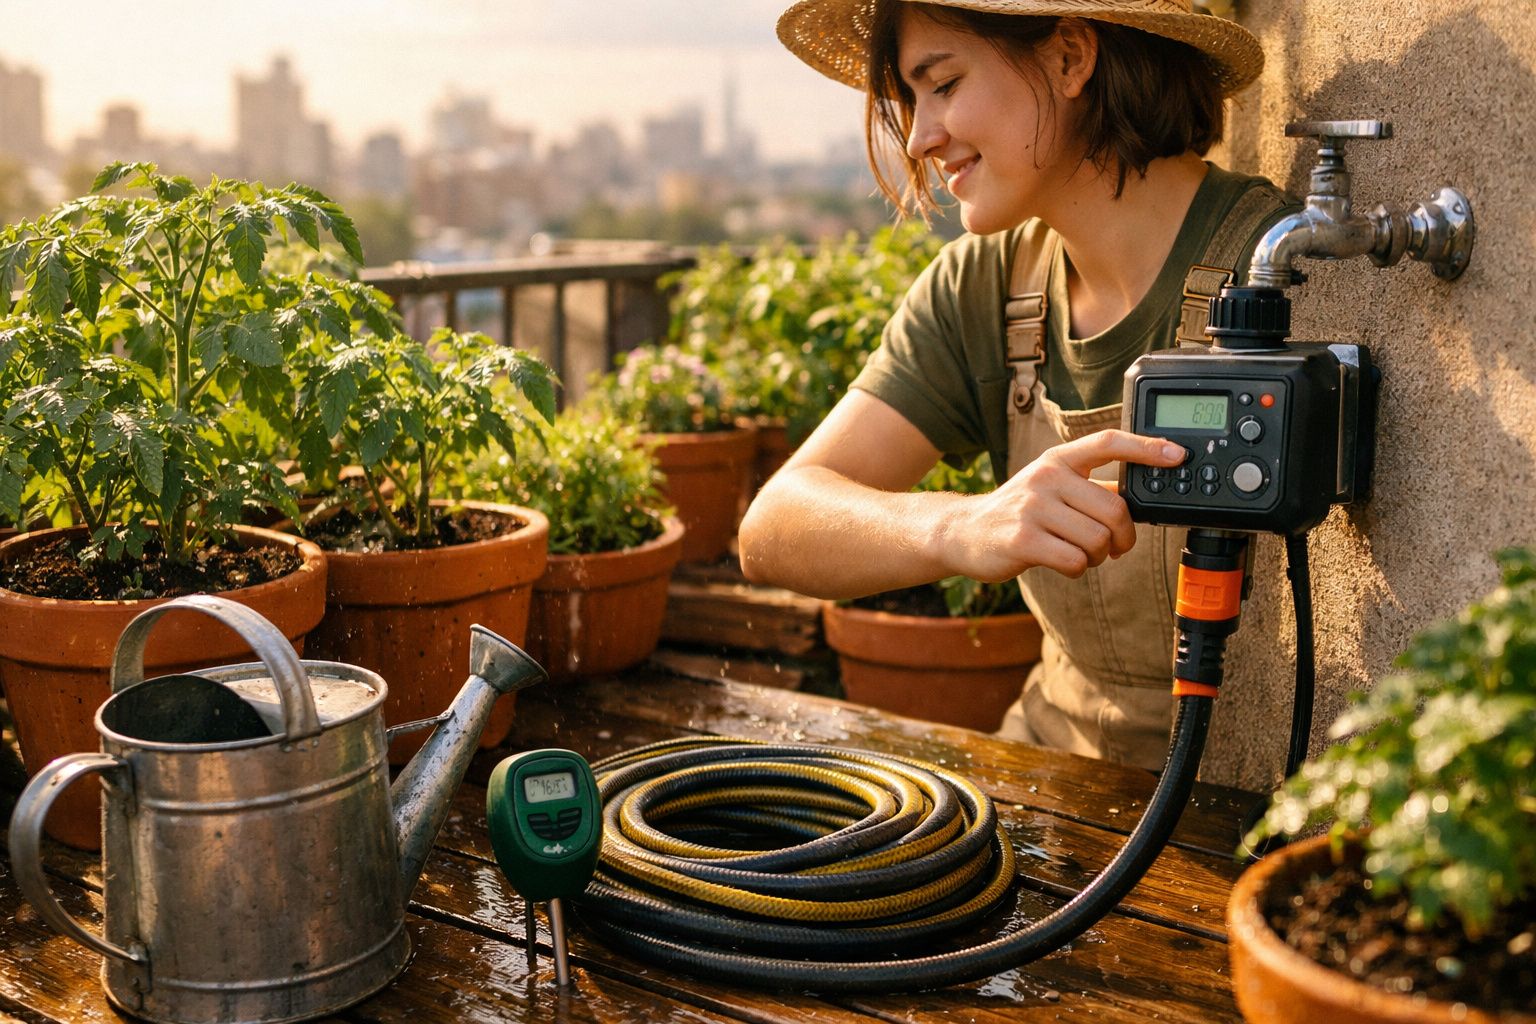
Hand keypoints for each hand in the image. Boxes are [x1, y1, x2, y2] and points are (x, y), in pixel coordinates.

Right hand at [943, 430, 1186, 579]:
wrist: (963, 532)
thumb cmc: (1017, 512)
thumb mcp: (1049, 487)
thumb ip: (1088, 489)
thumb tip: (1136, 500)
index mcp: (1057, 460)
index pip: (1108, 443)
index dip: (1146, 447)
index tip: (1176, 455)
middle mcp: (1046, 478)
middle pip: (1115, 509)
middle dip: (1124, 538)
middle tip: (1116, 547)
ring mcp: (1032, 508)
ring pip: (1098, 540)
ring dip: (1099, 556)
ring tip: (1083, 555)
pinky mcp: (1022, 540)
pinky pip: (1075, 561)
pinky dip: (1078, 568)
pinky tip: (1063, 563)